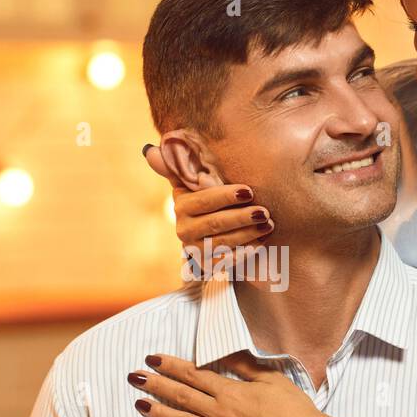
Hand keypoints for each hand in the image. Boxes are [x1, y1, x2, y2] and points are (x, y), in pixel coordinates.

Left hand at [129, 351, 364, 416]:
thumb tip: (224, 354)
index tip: (152, 358)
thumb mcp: (272, 379)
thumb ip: (245, 367)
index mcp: (230, 391)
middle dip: (155, 385)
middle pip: (180, 396)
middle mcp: (219, 413)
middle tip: (134, 377)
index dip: (169, 365)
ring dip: (157, 411)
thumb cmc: (295, 411)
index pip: (192, 375)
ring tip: (139, 404)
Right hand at [143, 143, 274, 250]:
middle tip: (265, 212)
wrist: (212, 234)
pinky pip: (226, 262)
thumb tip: (149, 150)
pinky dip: (244, 253)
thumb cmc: (210, 200)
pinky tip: (260, 244)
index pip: (204, 200)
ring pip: (223, 242)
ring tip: (268, 225)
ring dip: (247, 234)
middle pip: (215, 223)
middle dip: (242, 217)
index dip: (226, 196)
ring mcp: (194, 249)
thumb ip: (179, 165)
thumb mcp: (195, 182)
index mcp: (181, 205)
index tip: (249, 191)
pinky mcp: (206, 266)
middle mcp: (184, 229)